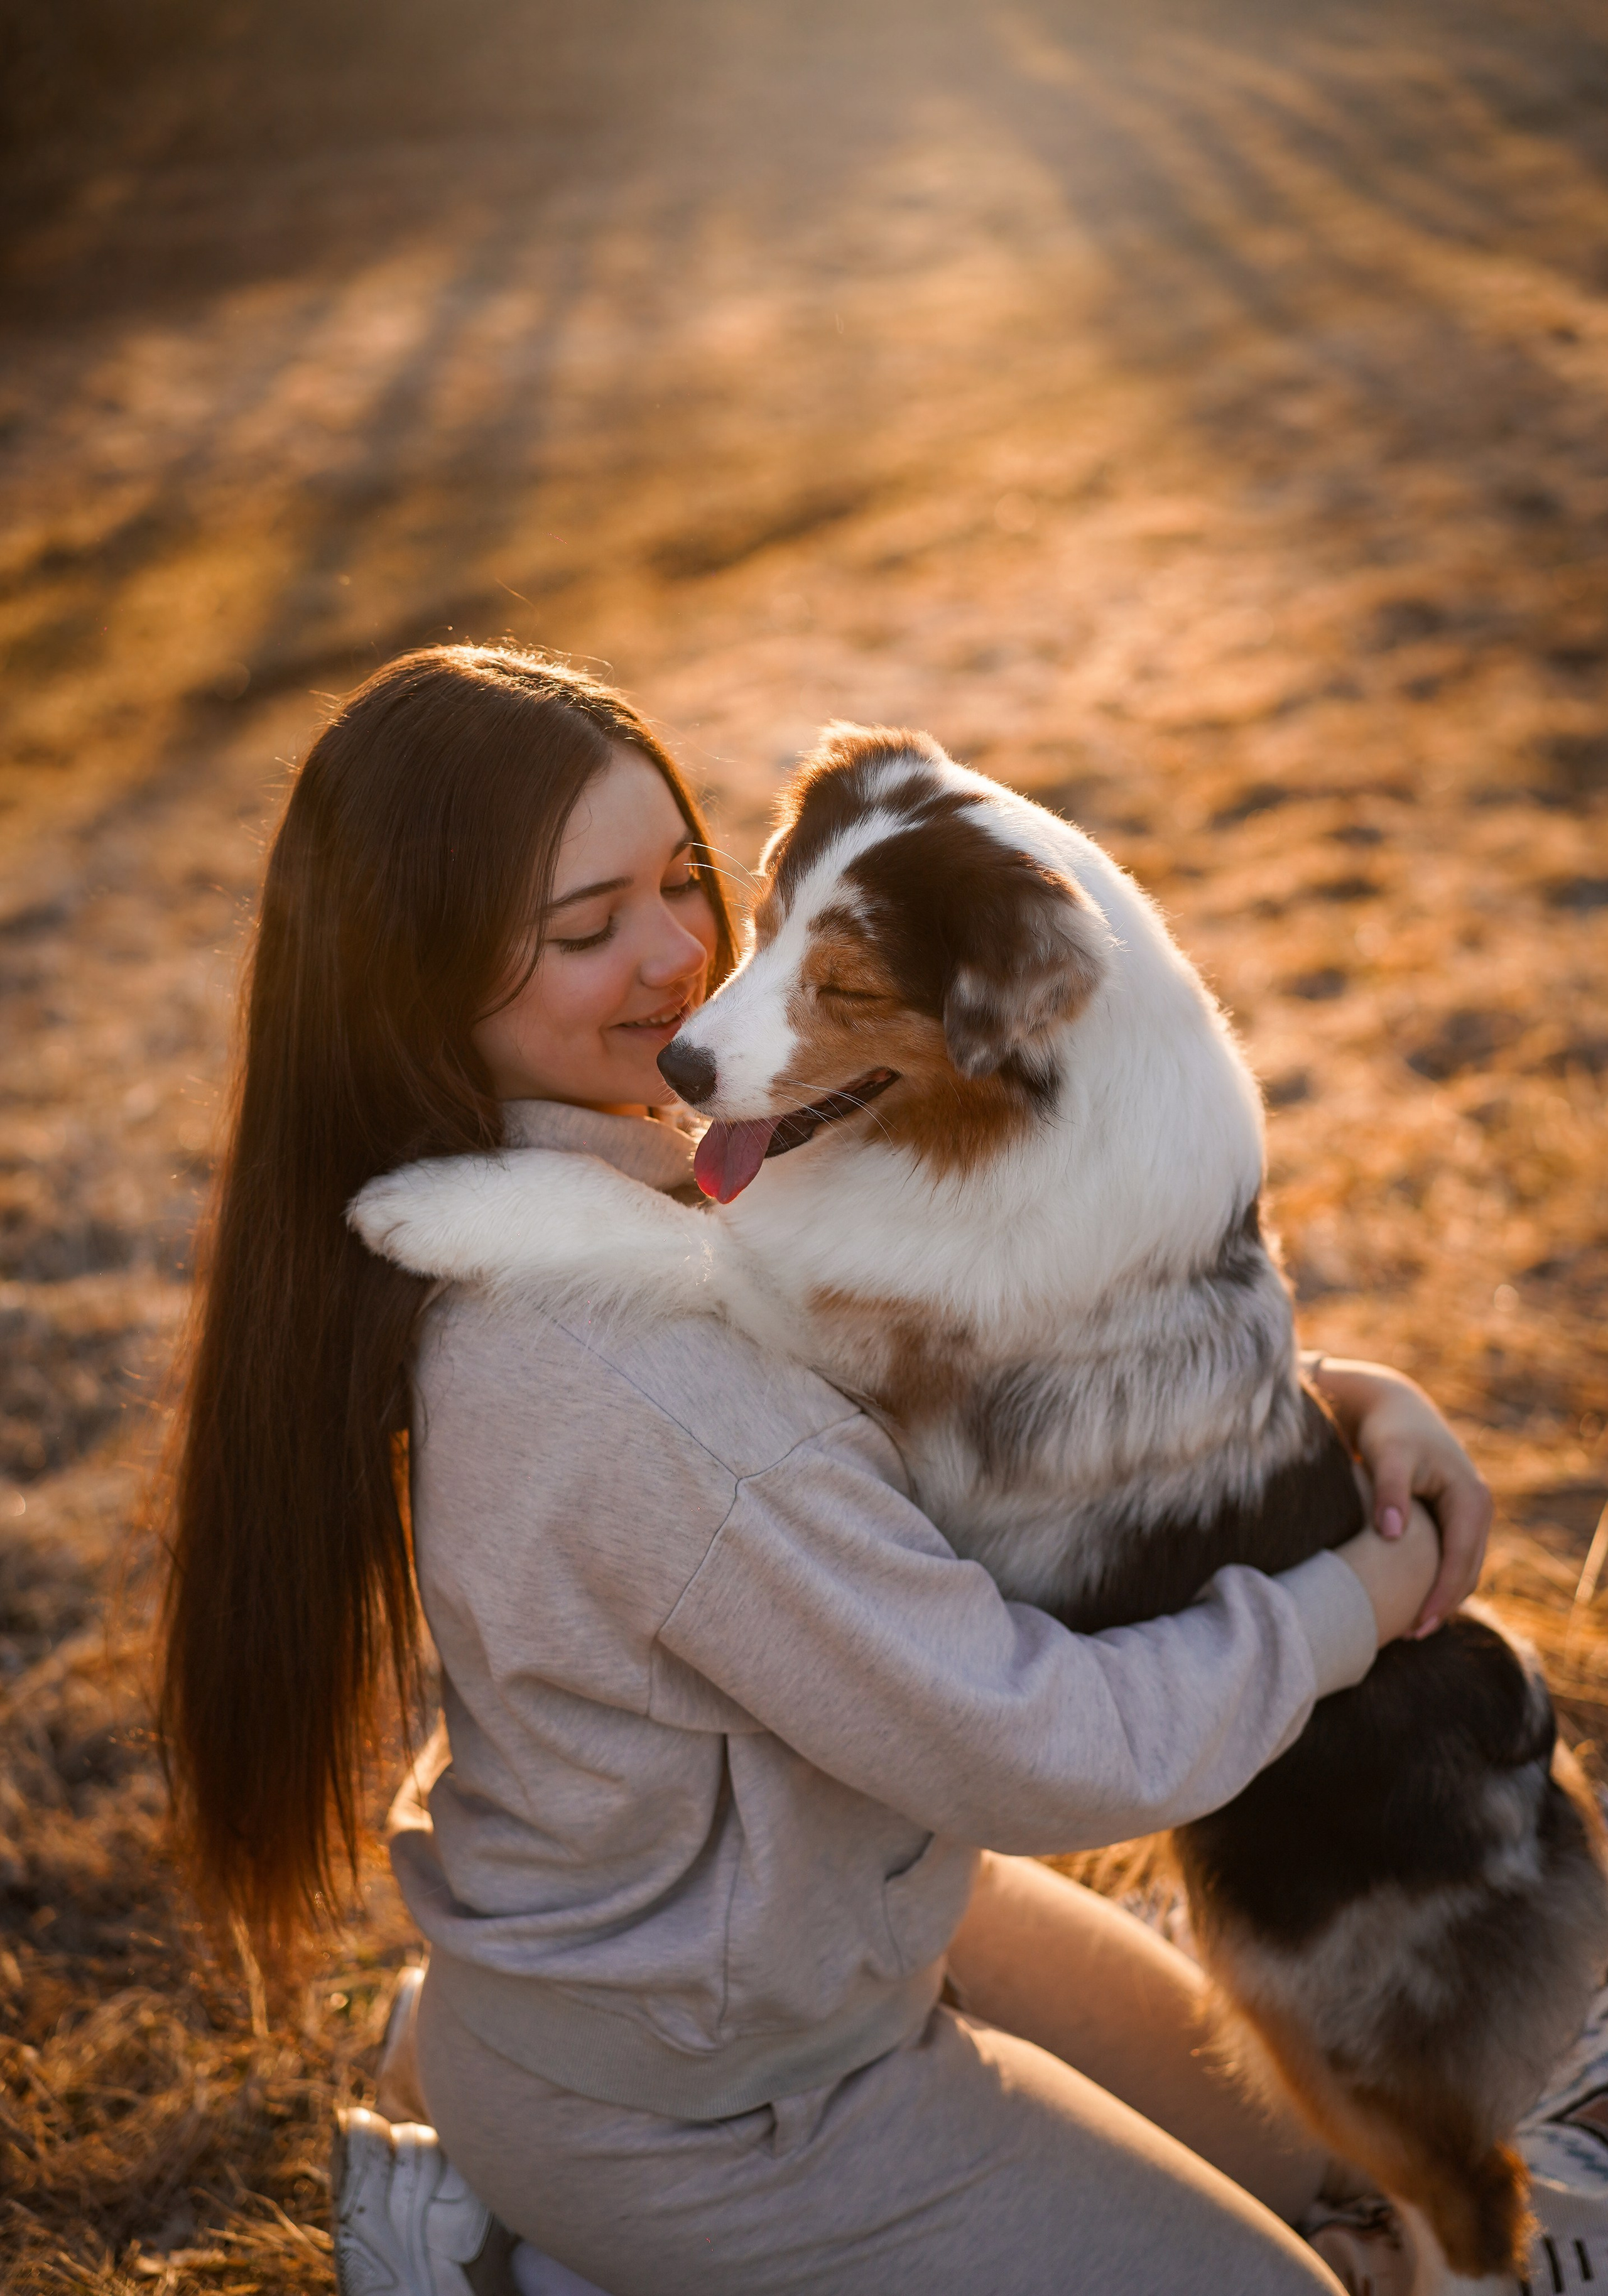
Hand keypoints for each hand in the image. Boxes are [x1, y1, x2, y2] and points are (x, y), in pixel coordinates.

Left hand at [1308, 1355, 1492, 1635]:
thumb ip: (1389, 1492)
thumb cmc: (1388, 1432)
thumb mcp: (1388, 1456)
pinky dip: (1438, 1580)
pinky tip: (1412, 1597)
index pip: (1461, 1561)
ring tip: (1410, 1626)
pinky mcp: (1454, 1516)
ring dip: (1443, 1597)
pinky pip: (1453, 1557)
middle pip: (1468, 1571)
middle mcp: (1478, 1509)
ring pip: (1464, 1567)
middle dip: (1443, 1605)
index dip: (1441, 1596)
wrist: (1393, 1407)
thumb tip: (1392, 1534)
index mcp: (1470, 1499)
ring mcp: (1469, 1513)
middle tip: (1410, 1635)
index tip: (1417, 1625)